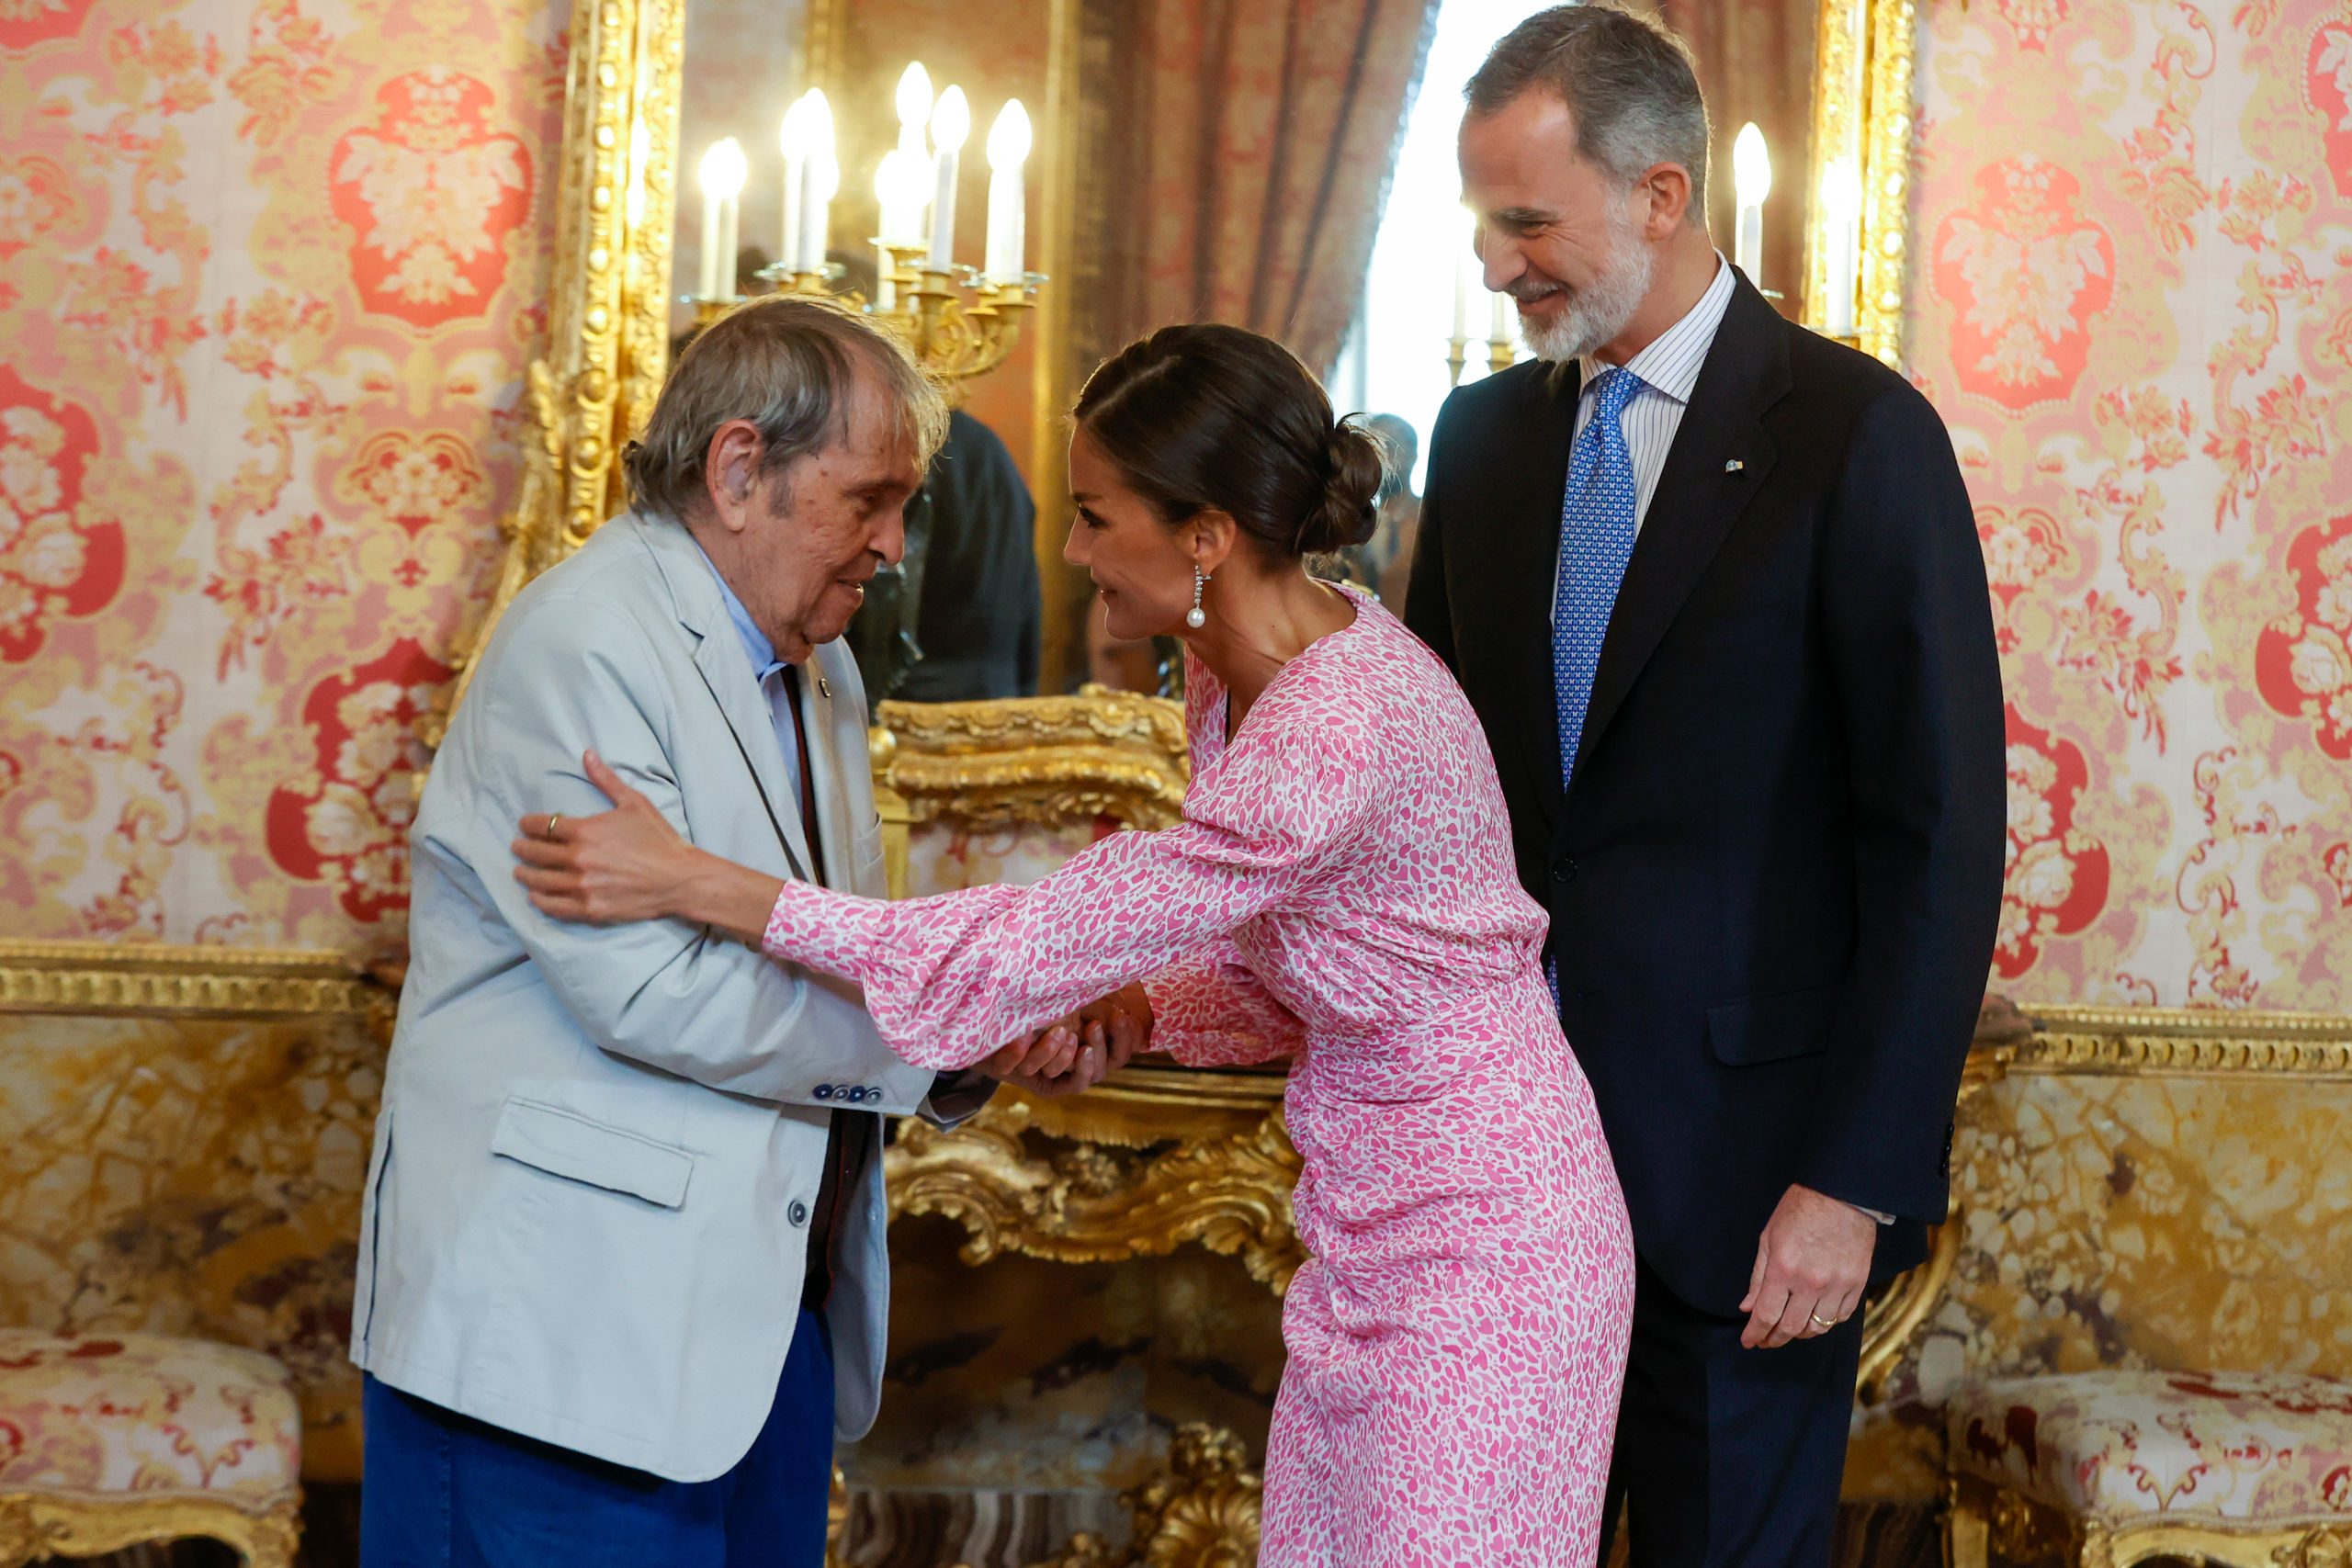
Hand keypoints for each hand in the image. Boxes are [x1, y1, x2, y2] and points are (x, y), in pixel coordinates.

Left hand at [515, 750, 707, 923]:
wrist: (679, 878)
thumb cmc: (658, 838)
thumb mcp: (634, 803)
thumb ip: (606, 780)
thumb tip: (587, 755)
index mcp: (586, 831)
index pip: (543, 826)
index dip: (529, 824)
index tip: (525, 825)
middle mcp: (579, 859)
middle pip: (536, 853)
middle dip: (522, 848)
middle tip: (517, 847)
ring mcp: (583, 886)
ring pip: (540, 881)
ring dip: (525, 875)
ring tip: (520, 872)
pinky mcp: (590, 908)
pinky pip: (555, 906)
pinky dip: (540, 901)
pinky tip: (535, 896)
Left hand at [978, 985, 1151, 1097]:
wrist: (990, 1010)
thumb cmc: (1039, 998)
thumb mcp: (1073, 996)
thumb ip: (1099, 997)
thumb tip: (1128, 984)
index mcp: (1088, 1047)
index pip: (1117, 1056)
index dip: (1124, 1041)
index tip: (1121, 1017)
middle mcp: (1068, 1065)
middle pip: (1097, 1072)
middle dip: (1098, 1049)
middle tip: (1092, 1025)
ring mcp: (1042, 1071)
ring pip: (1060, 1075)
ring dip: (1062, 1057)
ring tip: (1061, 1032)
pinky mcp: (1014, 1073)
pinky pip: (1023, 1069)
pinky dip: (1021, 1053)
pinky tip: (1022, 1034)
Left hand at [1738, 1182, 1876, 1348]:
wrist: (1843, 1194)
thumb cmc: (1800, 1210)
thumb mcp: (1769, 1238)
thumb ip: (1758, 1276)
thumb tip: (1748, 1307)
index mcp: (1784, 1269)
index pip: (1766, 1314)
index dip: (1755, 1333)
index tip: (1749, 1341)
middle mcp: (1811, 1283)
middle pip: (1791, 1328)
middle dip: (1774, 1338)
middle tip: (1766, 1340)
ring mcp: (1837, 1285)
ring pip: (1818, 1327)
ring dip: (1800, 1333)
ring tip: (1789, 1329)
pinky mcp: (1857, 1284)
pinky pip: (1841, 1317)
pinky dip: (1826, 1322)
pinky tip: (1815, 1316)